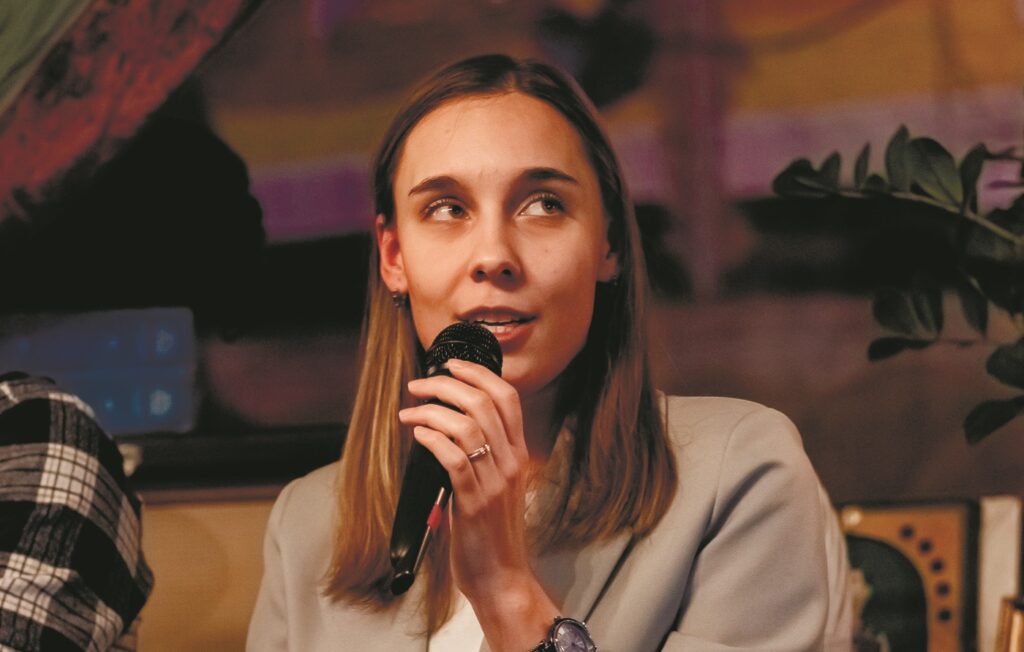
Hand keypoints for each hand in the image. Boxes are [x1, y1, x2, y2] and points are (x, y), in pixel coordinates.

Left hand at [398, 359, 557, 649]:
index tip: (452, 365)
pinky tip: (418, 435)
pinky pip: (455, 459)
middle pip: (486, 403)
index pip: (508, 398)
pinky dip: (433, 439)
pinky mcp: (474, 503)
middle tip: (420, 385)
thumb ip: (480, 460)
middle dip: (448, 385)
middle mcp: (512, 463)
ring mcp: (495, 482)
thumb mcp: (495, 488)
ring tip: (409, 412)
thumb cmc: (492, 536)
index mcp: (518, 456)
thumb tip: (445, 433)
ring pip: (469, 426)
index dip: (479, 374)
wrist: (502, 579)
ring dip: (432, 411)